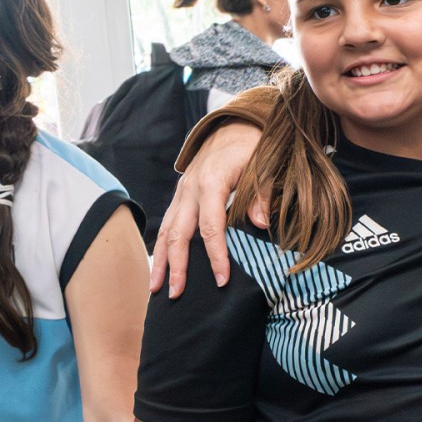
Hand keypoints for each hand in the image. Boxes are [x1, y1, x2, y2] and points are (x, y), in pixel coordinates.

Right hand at [150, 122, 265, 297]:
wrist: (234, 127)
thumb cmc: (253, 148)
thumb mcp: (264, 166)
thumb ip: (262, 195)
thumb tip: (261, 225)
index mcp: (212, 182)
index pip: (210, 227)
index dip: (216, 256)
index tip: (220, 280)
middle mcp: (190, 189)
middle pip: (178, 233)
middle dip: (176, 266)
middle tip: (175, 295)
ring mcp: (181, 193)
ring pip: (166, 231)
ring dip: (161, 261)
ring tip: (156, 289)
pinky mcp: (180, 196)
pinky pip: (167, 224)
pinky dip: (161, 247)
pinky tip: (159, 267)